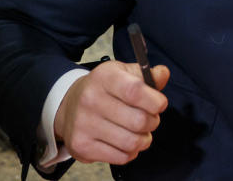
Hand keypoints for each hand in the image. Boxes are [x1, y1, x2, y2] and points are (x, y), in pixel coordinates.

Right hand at [55, 60, 170, 164]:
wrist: (69, 105)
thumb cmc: (103, 89)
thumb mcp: (122, 73)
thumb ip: (146, 75)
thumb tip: (163, 74)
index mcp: (104, 77)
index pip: (135, 91)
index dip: (155, 101)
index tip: (160, 104)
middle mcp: (91, 99)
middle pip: (138, 121)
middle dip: (152, 122)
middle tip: (150, 119)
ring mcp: (84, 124)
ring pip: (131, 142)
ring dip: (143, 140)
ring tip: (140, 132)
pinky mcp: (82, 146)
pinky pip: (120, 157)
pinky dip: (130, 152)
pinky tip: (126, 142)